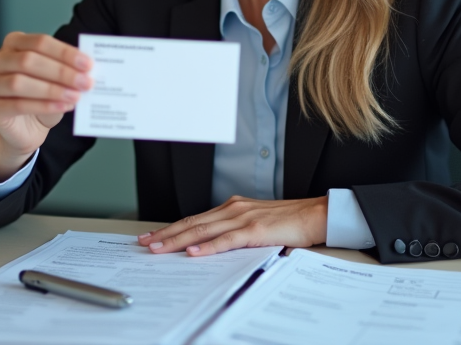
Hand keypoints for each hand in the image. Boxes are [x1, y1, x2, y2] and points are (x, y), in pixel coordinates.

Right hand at [0, 32, 91, 180]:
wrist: (26, 128)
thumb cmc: (42, 97)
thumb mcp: (57, 79)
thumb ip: (68, 70)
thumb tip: (88, 69)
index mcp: (14, 43)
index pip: (39, 42)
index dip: (64, 52)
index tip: (88, 64)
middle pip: (27, 60)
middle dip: (60, 72)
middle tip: (85, 82)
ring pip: (18, 82)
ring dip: (52, 89)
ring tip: (76, 96)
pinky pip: (16, 105)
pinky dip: (43, 105)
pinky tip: (63, 107)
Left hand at [137, 195, 328, 256]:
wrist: (315, 214)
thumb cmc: (289, 221)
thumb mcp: (256, 225)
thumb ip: (235, 233)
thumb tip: (211, 248)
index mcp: (233, 208)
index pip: (195, 219)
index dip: (172, 228)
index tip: (153, 237)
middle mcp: (234, 209)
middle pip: (192, 223)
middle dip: (166, 234)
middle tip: (144, 244)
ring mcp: (244, 217)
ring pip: (203, 230)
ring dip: (178, 240)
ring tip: (158, 248)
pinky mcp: (255, 229)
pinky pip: (226, 240)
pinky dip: (207, 247)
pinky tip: (193, 252)